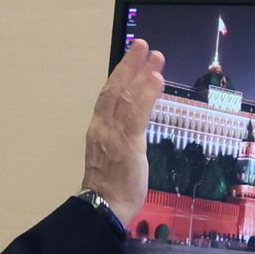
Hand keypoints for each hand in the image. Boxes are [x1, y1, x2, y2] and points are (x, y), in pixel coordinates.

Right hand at [81, 38, 165, 222]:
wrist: (103, 208)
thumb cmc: (110, 188)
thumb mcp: (112, 157)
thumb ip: (120, 138)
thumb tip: (133, 127)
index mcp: (98, 131)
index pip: (108, 96)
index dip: (119, 75)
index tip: (131, 60)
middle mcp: (102, 128)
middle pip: (115, 88)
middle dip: (129, 65)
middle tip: (142, 45)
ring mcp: (113, 134)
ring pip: (126, 96)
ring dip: (141, 73)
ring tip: (155, 56)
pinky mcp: (127, 144)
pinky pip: (137, 113)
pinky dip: (147, 94)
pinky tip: (156, 79)